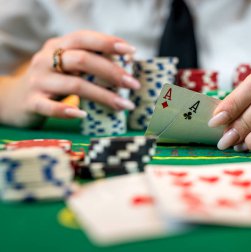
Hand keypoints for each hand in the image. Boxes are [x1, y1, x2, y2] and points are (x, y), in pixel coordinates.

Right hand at [0, 30, 139, 126]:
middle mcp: (46, 59)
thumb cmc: (53, 81)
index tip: (132, 51)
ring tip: (125, 104)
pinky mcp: (32, 101)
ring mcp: (38, 80)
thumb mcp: (67, 66)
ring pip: (74, 85)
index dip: (108, 42)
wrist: (15, 99)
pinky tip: (84, 114)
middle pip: (83, 60)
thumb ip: (90, 62)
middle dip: (112, 72)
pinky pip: (50, 107)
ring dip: (104, 95)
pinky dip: (68, 111)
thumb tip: (128, 65)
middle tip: (134, 84)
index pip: (84, 38)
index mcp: (58, 46)